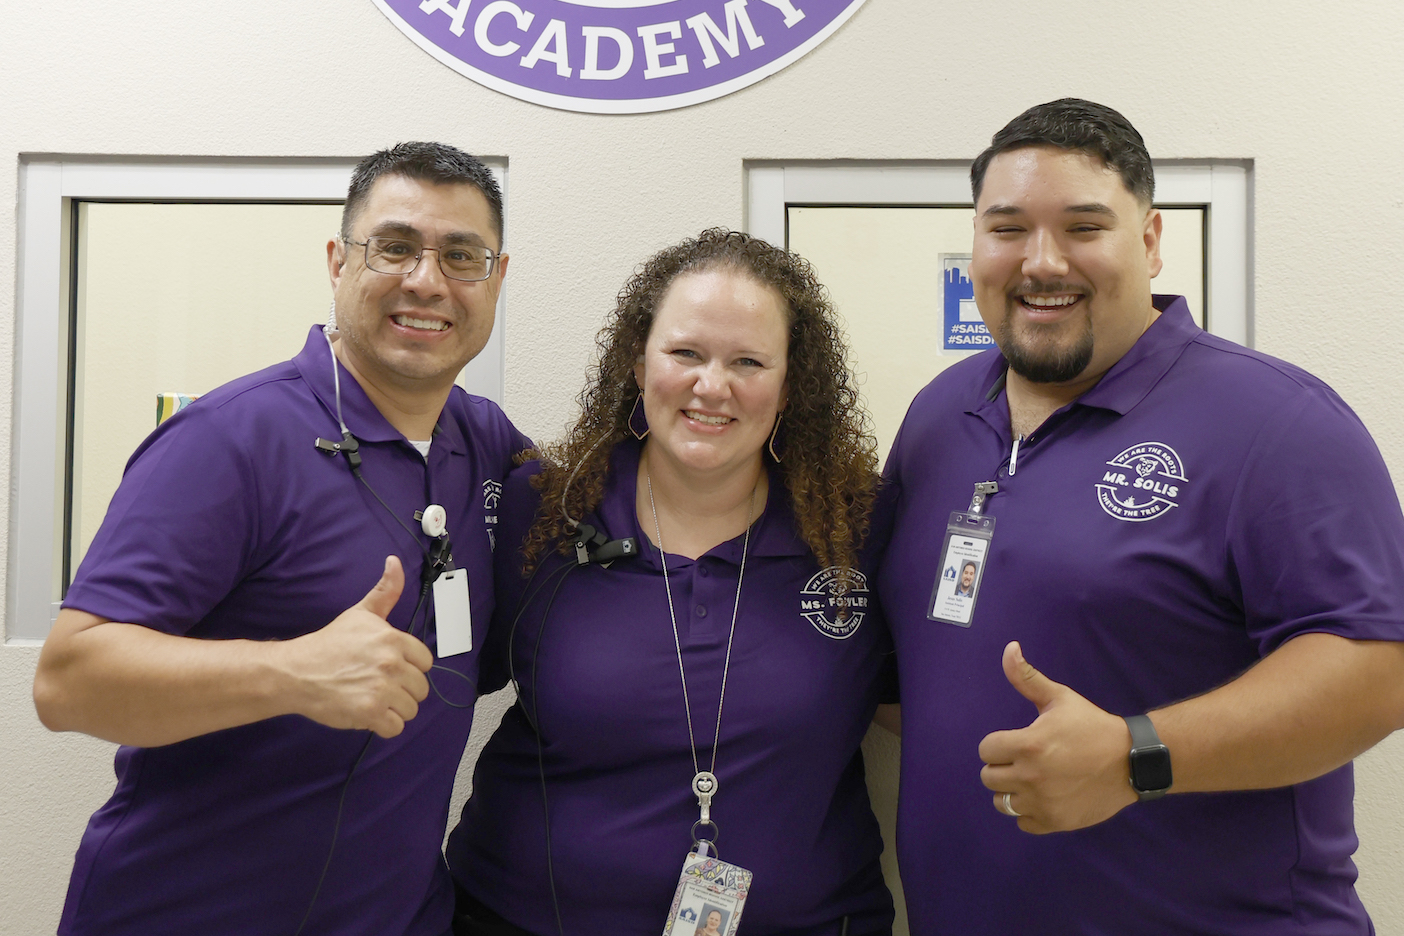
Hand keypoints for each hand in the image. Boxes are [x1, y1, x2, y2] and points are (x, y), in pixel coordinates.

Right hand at [281, 556, 432, 737]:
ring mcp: (381, 689)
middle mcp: (391, 663)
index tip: (391, 668)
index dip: (410, 667)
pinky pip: (395, 727)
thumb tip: (395, 562)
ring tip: (373, 699)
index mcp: (393, 639)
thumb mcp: (360, 613)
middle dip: (403, 690)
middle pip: (420, 688)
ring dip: (394, 709)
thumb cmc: (330, 644)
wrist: (296, 671)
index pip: (426, 662)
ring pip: (410, 709)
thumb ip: (385, 591)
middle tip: (379, 686)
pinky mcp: (369, 712)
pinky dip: (384, 726)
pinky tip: (368, 714)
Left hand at [978, 641, 1136, 832]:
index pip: (986, 750)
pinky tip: (1044, 796)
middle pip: (988, 777)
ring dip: (1011, 791)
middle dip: (1002, 766)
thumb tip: (1009, 648)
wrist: (1132, 761)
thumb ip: (1027, 677)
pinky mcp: (1054, 821)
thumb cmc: (1092, 726)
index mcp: (1028, 745)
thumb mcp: (1060, 697)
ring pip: (1002, 802)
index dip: (998, 744)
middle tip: (1025, 760)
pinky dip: (1029, 812)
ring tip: (1031, 779)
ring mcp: (1042, 802)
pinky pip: (1022, 822)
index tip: (1018, 742)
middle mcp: (1031, 776)